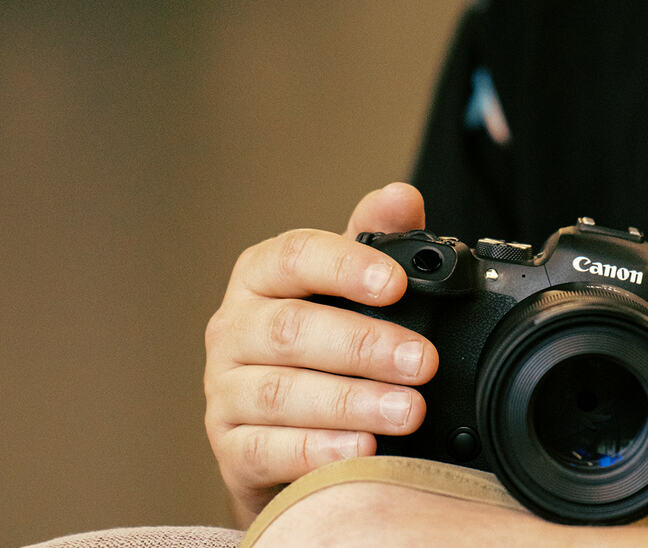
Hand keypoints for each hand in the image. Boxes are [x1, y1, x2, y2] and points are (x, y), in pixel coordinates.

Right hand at [204, 182, 438, 526]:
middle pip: (291, 329)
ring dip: (350, 402)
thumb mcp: (347, 288)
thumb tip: (401, 197)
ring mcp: (225, 390)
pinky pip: (265, 448)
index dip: (345, 267)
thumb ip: (376, 240)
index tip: (396, 284)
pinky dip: (316, 450)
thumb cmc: (319, 348)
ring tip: (407, 411)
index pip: (294, 257)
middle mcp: (235, 328)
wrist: (281, 430)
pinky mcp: (229, 447)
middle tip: (422, 361)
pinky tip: (361, 451)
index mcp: (261, 277)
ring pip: (280, 392)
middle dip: (363, 345)